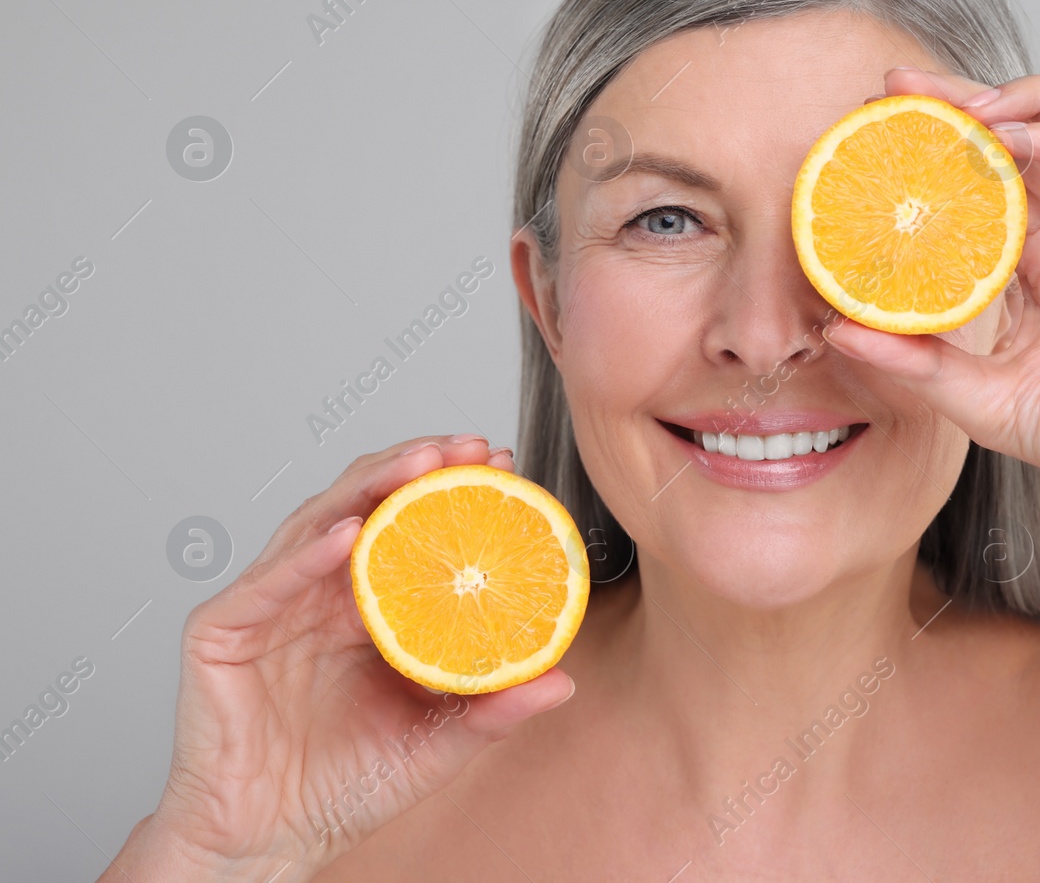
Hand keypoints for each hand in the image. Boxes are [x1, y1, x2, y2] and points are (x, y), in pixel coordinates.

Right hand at [113, 437, 576, 881]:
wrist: (268, 843)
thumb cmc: (344, 789)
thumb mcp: (437, 745)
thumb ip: (494, 711)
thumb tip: (564, 683)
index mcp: (367, 606)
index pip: (410, 527)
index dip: (453, 491)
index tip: (505, 466)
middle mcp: (318, 593)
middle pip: (366, 506)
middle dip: (416, 467)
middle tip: (469, 448)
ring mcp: (269, 606)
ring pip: (317, 524)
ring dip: (369, 487)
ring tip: (421, 464)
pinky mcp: (222, 633)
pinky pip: (265, 585)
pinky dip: (306, 556)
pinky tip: (348, 535)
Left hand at [825, 68, 1039, 536]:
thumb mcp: (979, 397)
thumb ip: (913, 361)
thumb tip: (836, 330)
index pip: (990, 175)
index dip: (940, 143)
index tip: (875, 128)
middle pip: (1029, 129)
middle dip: (964, 98)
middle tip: (897, 89)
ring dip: (1023, 98)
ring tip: (961, 107)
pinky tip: (1013, 141)